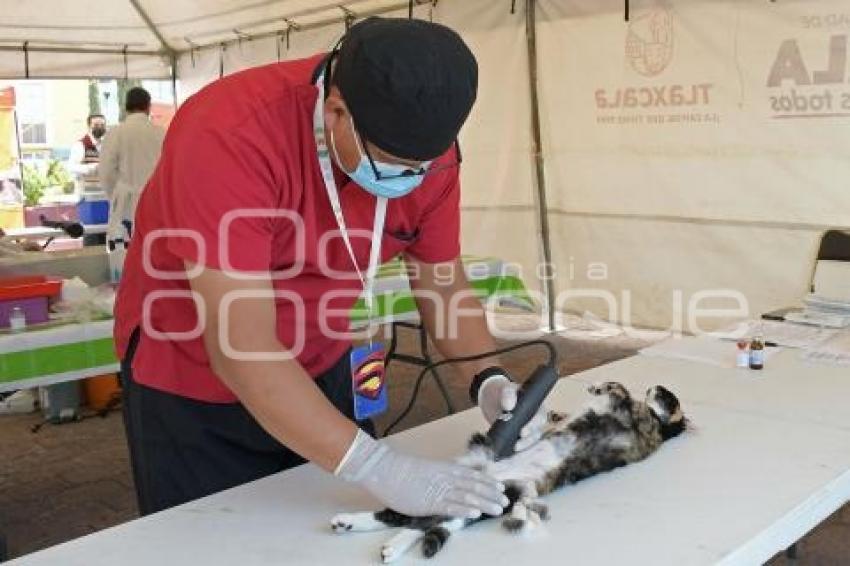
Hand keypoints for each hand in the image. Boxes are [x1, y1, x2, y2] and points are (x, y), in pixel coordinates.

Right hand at [336, 430, 507, 518]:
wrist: (386, 470)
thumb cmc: (403, 471)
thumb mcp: (427, 470)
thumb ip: (441, 476)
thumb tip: (452, 483)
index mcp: (446, 470)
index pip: (472, 476)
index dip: (488, 482)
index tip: (500, 487)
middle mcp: (446, 479)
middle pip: (474, 486)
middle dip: (491, 494)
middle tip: (505, 501)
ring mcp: (438, 490)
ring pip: (467, 496)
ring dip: (484, 503)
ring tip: (498, 508)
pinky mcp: (429, 502)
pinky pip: (450, 506)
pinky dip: (464, 509)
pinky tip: (476, 513)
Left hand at [474, 368, 547, 451]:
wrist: (492, 398)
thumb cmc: (502, 391)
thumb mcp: (505, 389)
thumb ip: (508, 394)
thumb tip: (509, 406)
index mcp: (536, 407)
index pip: (540, 418)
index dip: (534, 426)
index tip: (523, 431)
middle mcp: (534, 420)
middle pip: (535, 433)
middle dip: (528, 440)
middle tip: (517, 444)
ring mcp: (526, 430)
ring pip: (528, 441)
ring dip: (522, 447)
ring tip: (512, 449)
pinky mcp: (517, 437)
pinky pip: (518, 445)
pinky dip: (513, 450)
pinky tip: (506, 453)